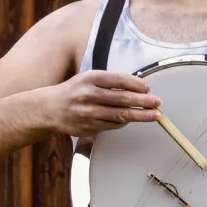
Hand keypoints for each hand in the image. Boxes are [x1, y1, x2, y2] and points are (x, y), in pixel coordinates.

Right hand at [43, 70, 162, 136]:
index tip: (148, 88)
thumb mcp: (89, 78)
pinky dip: (124, 122)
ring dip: (140, 115)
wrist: (49, 109)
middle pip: (123, 99)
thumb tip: (139, 86)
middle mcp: (89, 95)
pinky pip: (112, 125)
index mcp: (91, 78)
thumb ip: (111, 81)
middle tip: (157, 103)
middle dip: (144, 101)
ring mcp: (88, 113)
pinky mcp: (88, 128)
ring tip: (154, 115)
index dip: (137, 84)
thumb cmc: (75, 90)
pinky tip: (132, 119)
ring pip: (120, 115)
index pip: (120, 79)